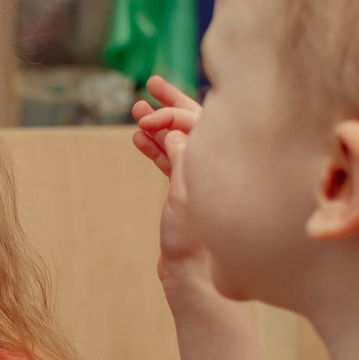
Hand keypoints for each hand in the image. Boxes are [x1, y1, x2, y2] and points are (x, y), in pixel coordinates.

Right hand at [131, 76, 213, 289]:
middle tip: (152, 82)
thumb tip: (176, 131)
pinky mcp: (187, 192)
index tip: (146, 120)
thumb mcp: (185, 195)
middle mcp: (216, 165)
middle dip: (171, 103)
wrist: (192, 277)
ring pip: (178, 141)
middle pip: (194, 123)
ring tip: (135, 111)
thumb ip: (183, 159)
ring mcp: (201, 178)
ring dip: (157, 125)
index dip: (171, 114)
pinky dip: (155, 149)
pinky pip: (171, 161)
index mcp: (223, 162)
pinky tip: (138, 139)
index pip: (198, 122)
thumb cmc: (194, 241)